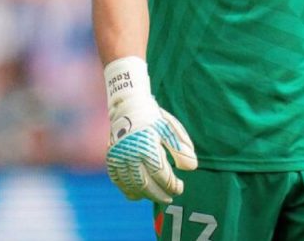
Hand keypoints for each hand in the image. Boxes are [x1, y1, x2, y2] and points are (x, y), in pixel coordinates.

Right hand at [104, 57, 197, 202]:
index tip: (180, 187)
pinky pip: (118, 181)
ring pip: (132, 186)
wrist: (128, 106)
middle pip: (146, 185)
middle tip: (170, 197)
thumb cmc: (153, 118)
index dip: (172, 185)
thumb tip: (191, 168)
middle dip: (160, 194)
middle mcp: (131, 154)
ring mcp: (119, 158)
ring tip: (157, 196)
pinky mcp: (112, 159)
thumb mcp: (171, 129)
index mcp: (148, 147)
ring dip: (146, 195)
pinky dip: (129, 190)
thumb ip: (181, 149)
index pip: (162, 176)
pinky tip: (140, 193)